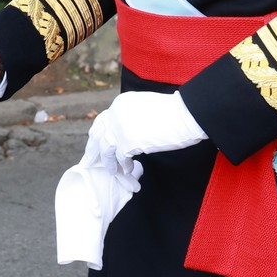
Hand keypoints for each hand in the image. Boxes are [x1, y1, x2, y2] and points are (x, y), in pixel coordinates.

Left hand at [84, 90, 205, 178]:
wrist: (186, 114)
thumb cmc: (173, 112)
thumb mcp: (144, 108)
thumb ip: (131, 117)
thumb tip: (127, 131)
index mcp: (120, 104)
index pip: (102, 121)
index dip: (99, 135)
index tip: (96, 145)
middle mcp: (116, 113)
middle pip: (97, 134)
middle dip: (93, 150)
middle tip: (90, 163)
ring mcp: (120, 127)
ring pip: (106, 149)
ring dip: (110, 163)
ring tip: (115, 172)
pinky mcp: (128, 142)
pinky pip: (120, 159)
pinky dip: (123, 166)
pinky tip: (129, 171)